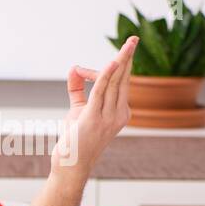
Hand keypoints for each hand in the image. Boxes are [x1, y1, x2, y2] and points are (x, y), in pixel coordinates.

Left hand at [51, 35, 137, 175]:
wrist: (70, 167)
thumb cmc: (75, 139)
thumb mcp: (78, 110)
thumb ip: (77, 88)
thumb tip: (74, 66)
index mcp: (121, 112)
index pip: (120, 83)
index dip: (110, 68)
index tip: (85, 68)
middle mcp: (119, 114)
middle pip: (124, 80)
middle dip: (128, 58)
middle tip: (134, 38)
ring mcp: (108, 118)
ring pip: (114, 83)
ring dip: (120, 61)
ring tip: (129, 43)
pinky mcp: (93, 119)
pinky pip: (101, 93)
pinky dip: (105, 76)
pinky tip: (111, 63)